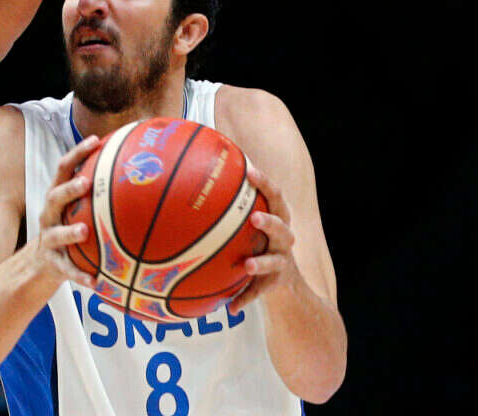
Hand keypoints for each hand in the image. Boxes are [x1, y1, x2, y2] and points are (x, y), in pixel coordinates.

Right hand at [31, 135, 101, 286]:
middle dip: (69, 189)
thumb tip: (140, 176)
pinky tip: (95, 283)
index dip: (78, 153)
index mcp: (57, 198)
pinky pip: (67, 270)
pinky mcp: (53, 264)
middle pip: (54, 196)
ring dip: (69, 231)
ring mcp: (49, 240)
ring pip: (56, 234)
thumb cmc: (68, 230)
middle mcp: (50, 215)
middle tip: (84, 183)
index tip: (96, 141)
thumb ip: (98, 194)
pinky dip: (80, 276)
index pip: (64, 169)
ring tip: (84, 231)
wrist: (41, 265)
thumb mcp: (77, 209)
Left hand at [228, 164, 298, 312]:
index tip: (249, 170)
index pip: (275, 196)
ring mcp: (282, 262)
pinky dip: (246, 299)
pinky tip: (231, 308)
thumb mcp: (248, 224)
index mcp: (276, 219)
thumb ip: (229, 208)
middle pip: (282, 227)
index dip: (265, 183)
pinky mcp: (276, 284)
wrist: (284, 282)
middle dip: (271, 222)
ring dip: (262, 263)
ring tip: (247, 266)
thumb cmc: (257, 242)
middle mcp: (283, 239)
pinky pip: (260, 292)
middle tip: (255, 218)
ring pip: (276, 261)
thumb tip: (193, 178)